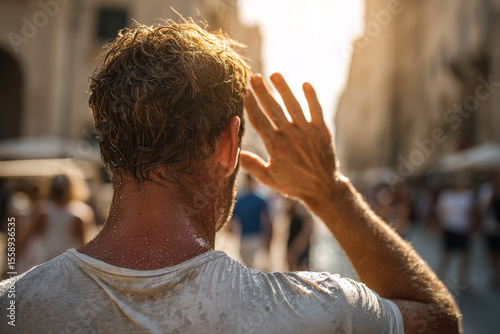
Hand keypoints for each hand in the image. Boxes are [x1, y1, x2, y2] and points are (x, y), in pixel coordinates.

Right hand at [241, 73, 342, 205]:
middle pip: (274, 110)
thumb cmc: (294, 184)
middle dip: (263, 92)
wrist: (323, 188)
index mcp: (276, 147)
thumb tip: (237, 153)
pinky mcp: (322, 131)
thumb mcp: (270, 179)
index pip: (260, 122)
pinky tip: (305, 84)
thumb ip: (253, 166)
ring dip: (283, 89)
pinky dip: (311, 97)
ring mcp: (307, 132)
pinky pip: (316, 110)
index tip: (244, 92)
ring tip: (274, 75)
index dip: (251, 105)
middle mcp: (291, 137)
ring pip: (293, 106)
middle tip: (254, 77)